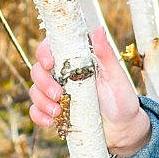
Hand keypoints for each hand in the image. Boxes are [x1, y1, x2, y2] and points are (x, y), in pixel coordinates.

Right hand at [28, 26, 149, 154]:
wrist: (123, 128)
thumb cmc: (122, 99)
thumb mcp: (116, 76)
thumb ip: (106, 54)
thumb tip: (98, 29)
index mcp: (76, 61)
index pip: (51, 49)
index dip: (44, 53)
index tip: (50, 63)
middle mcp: (63, 75)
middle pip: (38, 70)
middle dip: (43, 82)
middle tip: (58, 95)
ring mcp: (56, 93)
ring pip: (35, 91)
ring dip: (41, 101)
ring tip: (57, 112)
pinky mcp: (55, 111)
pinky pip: (36, 111)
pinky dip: (39, 116)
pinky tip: (50, 122)